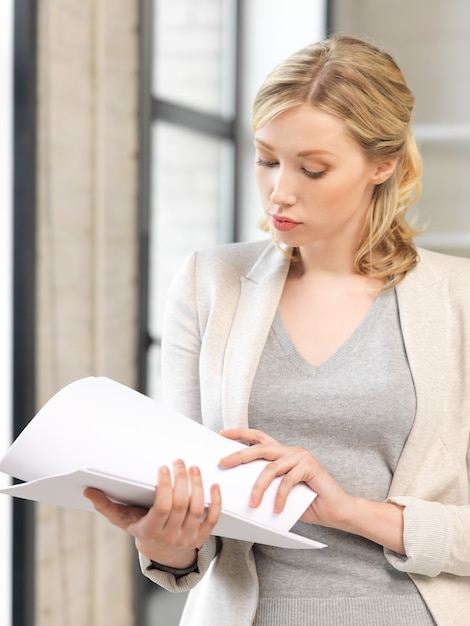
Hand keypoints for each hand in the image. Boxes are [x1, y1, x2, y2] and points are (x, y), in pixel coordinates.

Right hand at [84, 459, 221, 567]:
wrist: (162, 552)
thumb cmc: (140, 528)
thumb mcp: (123, 520)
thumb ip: (106, 505)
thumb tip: (88, 490)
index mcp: (151, 530)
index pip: (162, 507)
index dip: (165, 486)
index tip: (163, 467)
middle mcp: (172, 535)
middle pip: (182, 505)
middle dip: (182, 480)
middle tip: (179, 461)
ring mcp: (189, 536)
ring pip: (198, 509)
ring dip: (198, 486)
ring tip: (193, 468)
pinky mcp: (202, 535)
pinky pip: (213, 518)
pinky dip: (216, 501)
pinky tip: (214, 484)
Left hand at [219, 428, 404, 553]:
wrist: (337, 511)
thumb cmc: (309, 503)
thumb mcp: (281, 493)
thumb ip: (267, 484)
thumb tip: (240, 487)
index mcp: (284, 454)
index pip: (259, 438)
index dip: (241, 434)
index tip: (223, 433)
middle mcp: (292, 451)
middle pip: (260, 449)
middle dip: (239, 455)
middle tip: (223, 463)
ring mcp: (302, 457)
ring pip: (271, 468)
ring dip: (259, 487)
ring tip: (252, 503)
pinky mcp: (310, 467)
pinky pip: (288, 481)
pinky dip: (280, 497)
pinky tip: (276, 509)